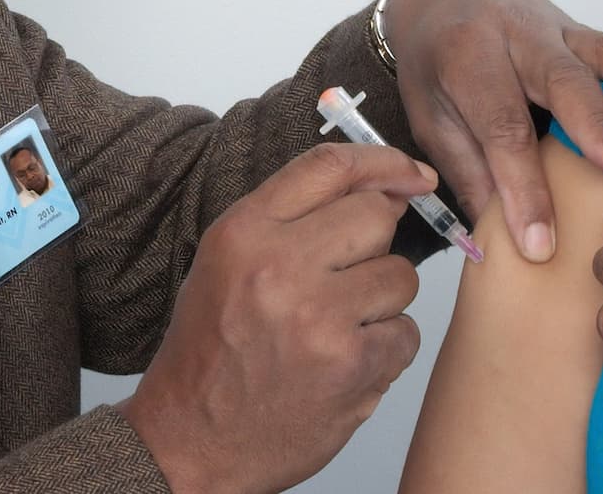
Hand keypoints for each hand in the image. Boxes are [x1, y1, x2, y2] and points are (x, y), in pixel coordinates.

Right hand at [118, 143, 431, 493]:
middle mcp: (279, 266)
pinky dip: (386, 350)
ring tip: (336, 328)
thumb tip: (382, 189)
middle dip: (376, 244)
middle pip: (376, 216)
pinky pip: (406, 333)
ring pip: (401, 276)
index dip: (383, 162)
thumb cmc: (211, 350)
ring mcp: (318, 317)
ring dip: (382, 301)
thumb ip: (293, 219)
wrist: (190, 440)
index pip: (331, 166)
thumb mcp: (227, 262)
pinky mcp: (352, 366)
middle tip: (350, 277)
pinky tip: (343, 363)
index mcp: (244, 232)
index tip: (412, 173)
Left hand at [381, 0, 602, 261]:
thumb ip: (467, 172)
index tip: (541, 244)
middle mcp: (518, 38)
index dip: (523, 189)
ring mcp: (560, 30)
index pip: (502, 129)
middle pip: (561, 81)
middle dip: (595, 124)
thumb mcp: (432, 117)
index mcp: (467, 60)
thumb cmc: (437, 65)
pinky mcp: (588, 30)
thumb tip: (497, 241)